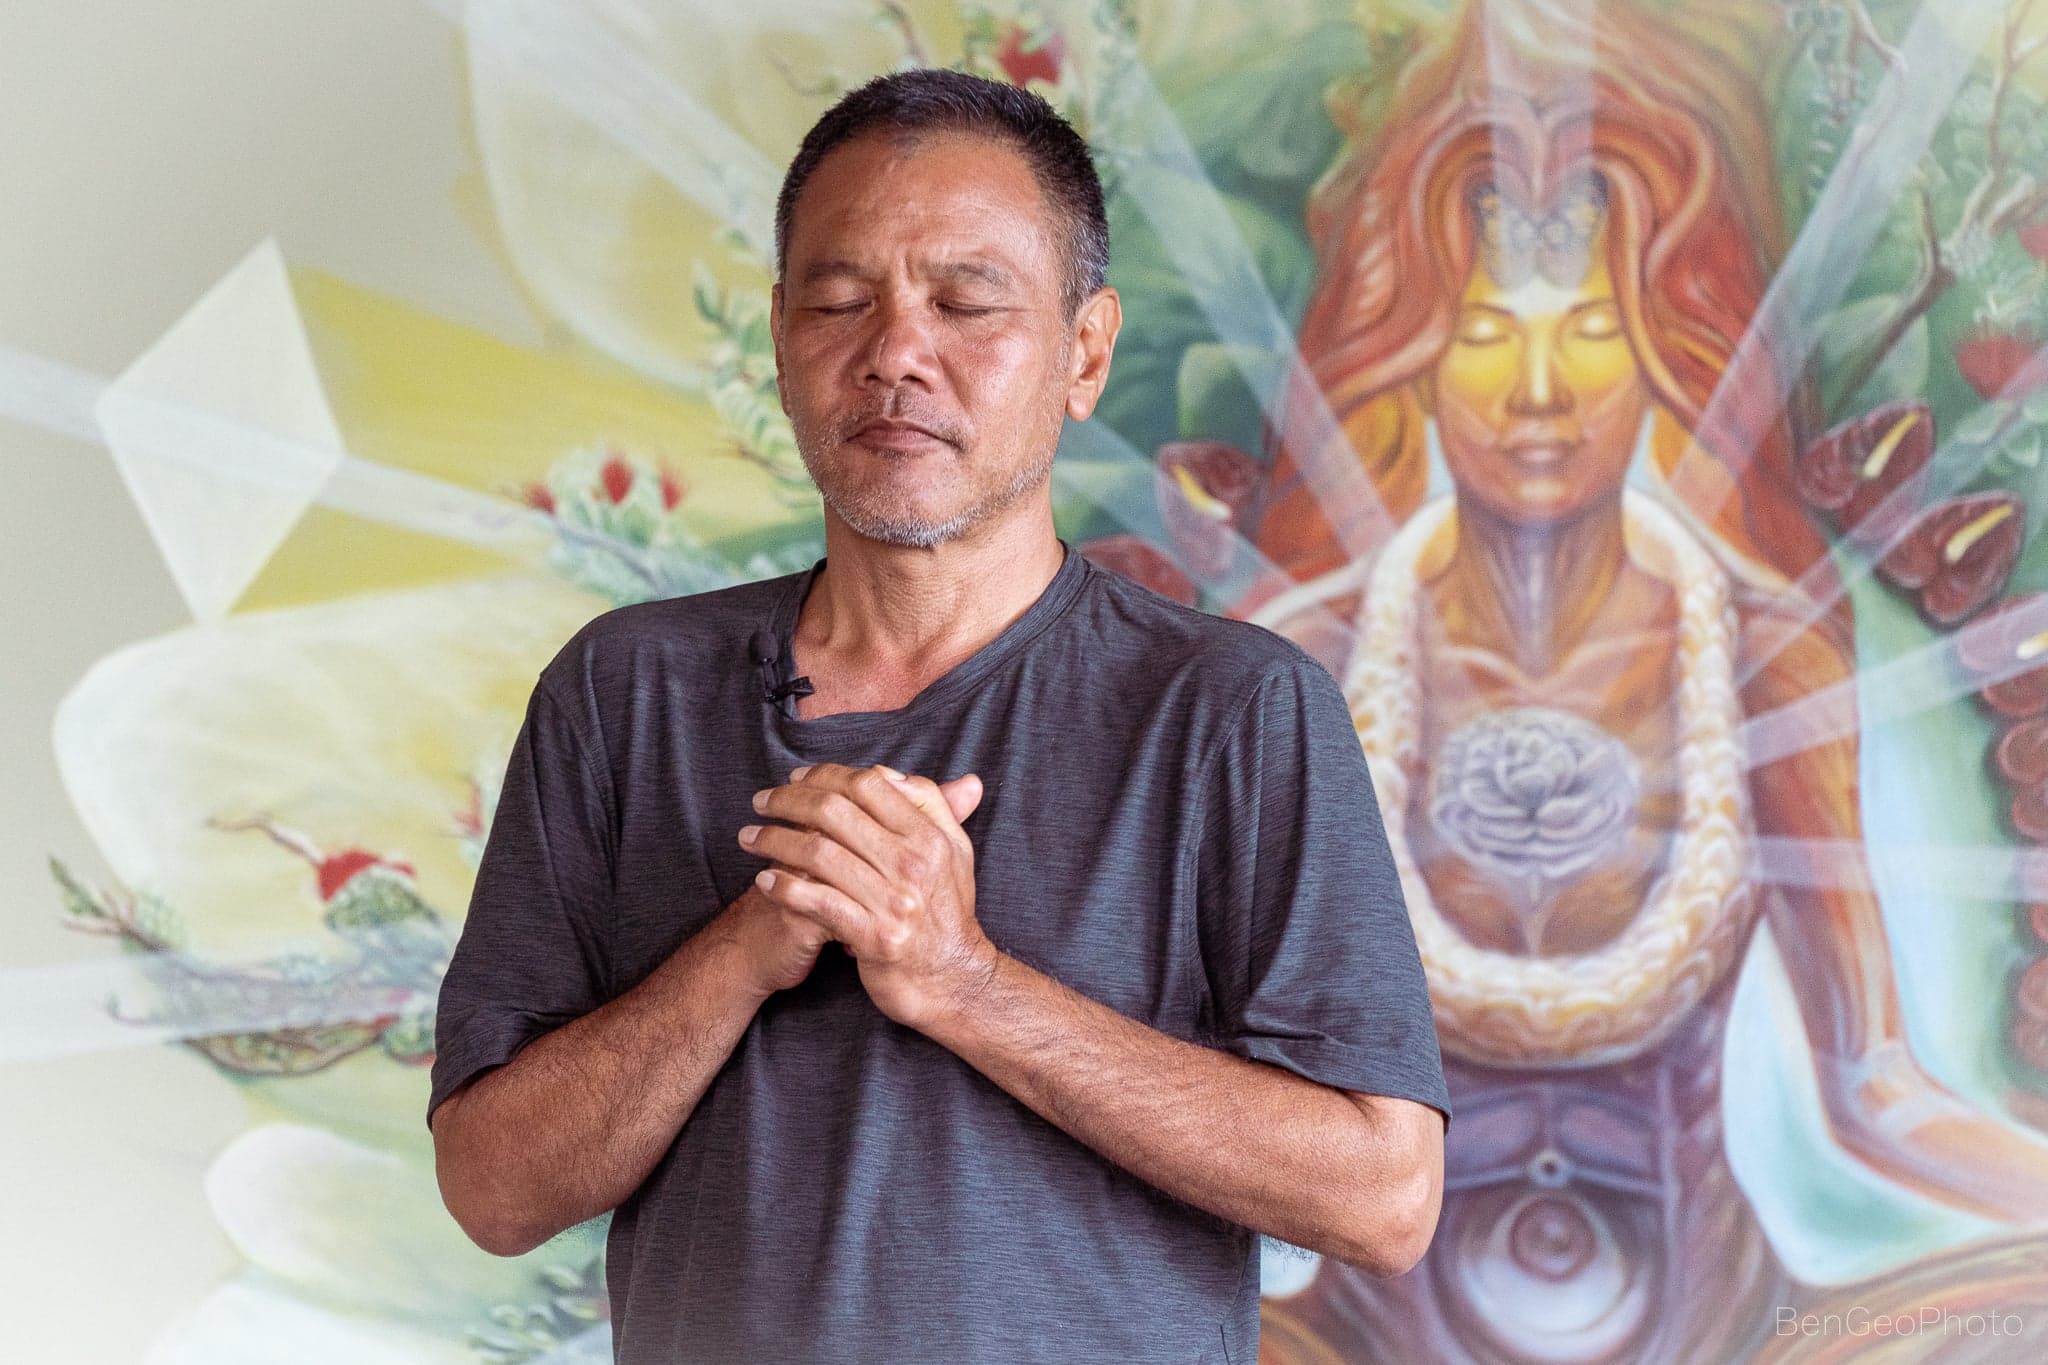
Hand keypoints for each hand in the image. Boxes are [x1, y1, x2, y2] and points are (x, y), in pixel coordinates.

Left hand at [739, 762, 995, 1029]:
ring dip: (774, 840)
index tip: (795, 779)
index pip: (867, 785)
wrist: (951, 978)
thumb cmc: (945, 911)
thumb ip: (930, 807)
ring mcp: (894, 901)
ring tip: (749, 838)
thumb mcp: (953, 852)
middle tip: (762, 802)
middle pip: (835, 812)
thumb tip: (894, 773)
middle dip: (789, 801)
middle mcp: (913, 863)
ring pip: (818, 852)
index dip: (824, 775)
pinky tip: (764, 881)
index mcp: (929, 835)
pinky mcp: (875, 936)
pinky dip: (785, 887)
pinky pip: (818, 901)